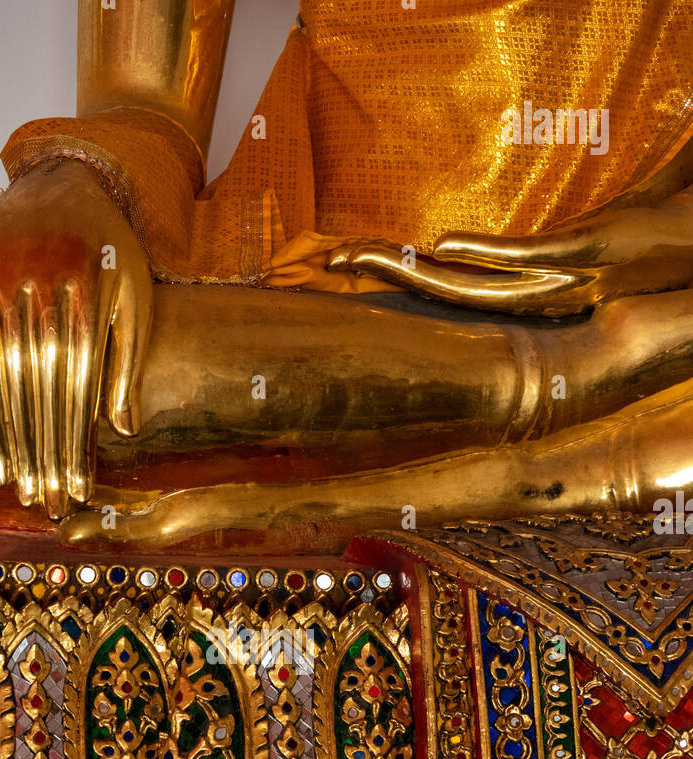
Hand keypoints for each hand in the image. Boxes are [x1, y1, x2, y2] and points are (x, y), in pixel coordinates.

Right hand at [0, 160, 151, 518]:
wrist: (59, 181)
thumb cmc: (110, 250)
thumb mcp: (135, 296)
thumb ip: (129, 361)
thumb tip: (124, 430)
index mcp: (87, 292)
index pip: (79, 383)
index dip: (77, 439)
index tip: (81, 486)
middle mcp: (39, 287)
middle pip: (40, 388)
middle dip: (46, 451)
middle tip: (53, 503)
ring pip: (5, 380)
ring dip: (16, 443)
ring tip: (26, 491)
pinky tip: (0, 452)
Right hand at [327, 194, 692, 315]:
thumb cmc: (643, 242)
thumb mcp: (573, 246)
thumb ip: (520, 255)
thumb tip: (460, 249)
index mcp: (528, 293)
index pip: (446, 288)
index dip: (394, 279)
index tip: (343, 261)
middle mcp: (537, 296)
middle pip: (445, 292)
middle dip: (387, 275)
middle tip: (333, 259)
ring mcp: (564, 278)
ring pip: (477, 287)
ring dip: (419, 277)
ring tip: (369, 259)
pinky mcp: (593, 250)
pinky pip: (528, 259)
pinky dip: (485, 257)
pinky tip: (444, 246)